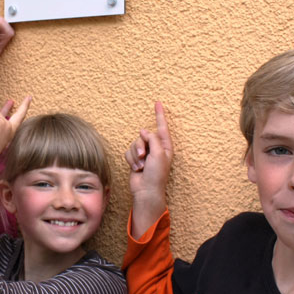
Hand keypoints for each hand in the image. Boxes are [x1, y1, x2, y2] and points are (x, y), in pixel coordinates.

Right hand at [126, 102, 173, 238]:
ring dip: (135, 155)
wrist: (146, 191)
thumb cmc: (156, 175)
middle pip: (143, 136)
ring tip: (140, 165)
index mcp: (165, 146)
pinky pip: (128, 152)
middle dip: (140, 145)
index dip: (160, 114)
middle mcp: (155, 148)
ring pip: (134, 143)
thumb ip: (152, 139)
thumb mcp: (159, 154)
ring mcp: (145, 154)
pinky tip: (136, 168)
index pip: (162, 127)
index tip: (158, 102)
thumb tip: (144, 131)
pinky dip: (131, 160)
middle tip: (144, 156)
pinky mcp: (135, 159)